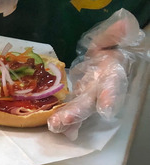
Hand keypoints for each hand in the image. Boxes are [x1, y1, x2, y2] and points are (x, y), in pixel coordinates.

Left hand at [48, 10, 143, 139]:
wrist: (106, 62)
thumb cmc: (108, 51)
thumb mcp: (110, 41)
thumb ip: (113, 36)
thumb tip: (122, 25)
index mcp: (111, 75)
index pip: (112, 85)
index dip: (109, 96)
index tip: (107, 109)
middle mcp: (100, 90)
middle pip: (90, 103)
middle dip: (78, 112)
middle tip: (66, 120)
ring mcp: (88, 98)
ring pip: (78, 111)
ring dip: (67, 120)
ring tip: (54, 125)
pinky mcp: (77, 101)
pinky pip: (69, 111)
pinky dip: (63, 120)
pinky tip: (54, 126)